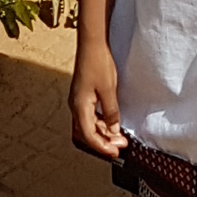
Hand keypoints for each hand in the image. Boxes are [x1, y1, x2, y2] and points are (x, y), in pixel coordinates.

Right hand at [70, 39, 125, 158]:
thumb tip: (114, 129)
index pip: (88, 136)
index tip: (115, 153)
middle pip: (87, 133)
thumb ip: (111, 111)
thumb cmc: (98, 63)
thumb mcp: (108, 89)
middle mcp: (76, 106)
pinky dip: (101, 123)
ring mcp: (78, 101)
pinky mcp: (83, 96)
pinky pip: (90, 116)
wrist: (91, 44)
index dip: (102, 147)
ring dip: (103, 133)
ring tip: (119, 137)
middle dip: (103, 142)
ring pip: (89, 125)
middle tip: (120, 146)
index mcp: (80, 106)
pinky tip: (112, 123)